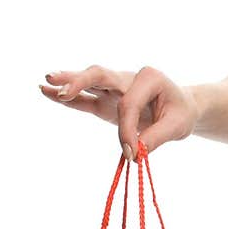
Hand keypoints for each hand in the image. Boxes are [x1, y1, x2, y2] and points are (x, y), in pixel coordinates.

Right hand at [39, 65, 198, 157]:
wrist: (182, 108)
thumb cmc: (180, 113)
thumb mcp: (177, 126)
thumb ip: (156, 137)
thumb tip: (134, 153)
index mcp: (148, 78)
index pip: (128, 104)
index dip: (126, 129)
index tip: (131, 152)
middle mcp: (127, 78)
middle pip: (100, 75)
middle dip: (81, 81)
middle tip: (63, 90)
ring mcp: (114, 88)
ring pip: (89, 83)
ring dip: (68, 83)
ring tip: (45, 82)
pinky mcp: (105, 102)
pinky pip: (85, 99)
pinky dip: (67, 97)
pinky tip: (46, 92)